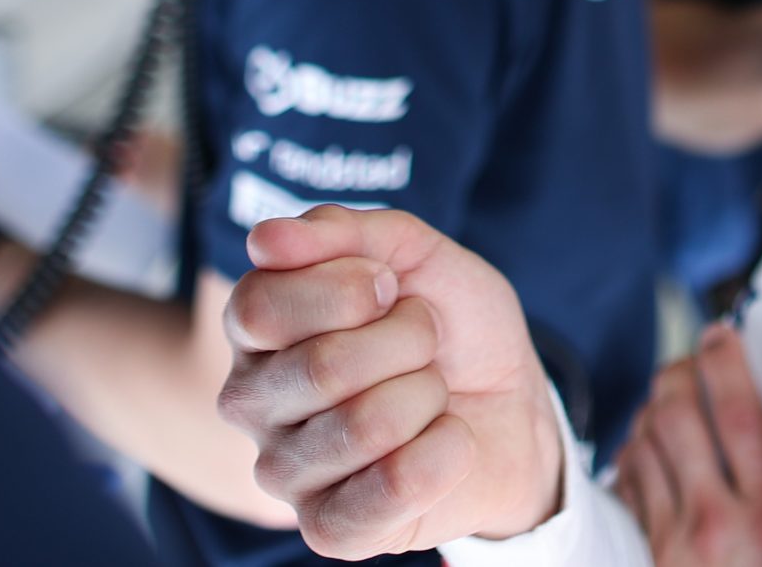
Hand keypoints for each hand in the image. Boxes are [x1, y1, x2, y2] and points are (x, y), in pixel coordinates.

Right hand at [219, 207, 565, 558]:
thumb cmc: (449, 324)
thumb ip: (344, 233)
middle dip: (408, 338)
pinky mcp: (329, 529)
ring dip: (428, 394)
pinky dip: (444, 453)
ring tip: (431, 391)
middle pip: (322, 367)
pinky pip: (391, 488)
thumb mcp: (413, 253)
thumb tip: (266, 240)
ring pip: (365, 426)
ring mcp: (283, 472)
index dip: (351, 286)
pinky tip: (444, 441)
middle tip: (425, 341)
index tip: (392, 285)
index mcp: (254, 328)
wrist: (510, 400)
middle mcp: (250, 402)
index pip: (260, 306)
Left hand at [616, 324, 761, 566]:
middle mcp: (712, 526)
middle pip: (676, 417)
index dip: (725, 362)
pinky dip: (634, 455)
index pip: (739, 414)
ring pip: (641, 445)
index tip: (721, 337)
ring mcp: (670, 543)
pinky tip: (649, 450)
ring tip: (668, 402)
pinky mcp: (645, 557)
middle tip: (690, 362)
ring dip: (650, 412)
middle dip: (678, 373)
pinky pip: (625, 486)